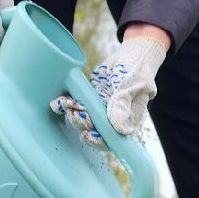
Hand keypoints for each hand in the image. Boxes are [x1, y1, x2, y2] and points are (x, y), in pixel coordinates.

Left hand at [50, 34, 167, 143]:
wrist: (131, 56)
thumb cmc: (138, 73)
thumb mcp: (132, 87)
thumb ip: (123, 105)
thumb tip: (118, 128)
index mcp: (126, 122)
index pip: (111, 140)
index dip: (98, 141)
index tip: (87, 135)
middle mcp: (111, 120)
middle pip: (93, 131)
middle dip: (81, 124)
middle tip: (74, 113)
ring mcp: (100, 110)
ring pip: (83, 119)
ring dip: (73, 114)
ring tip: (67, 103)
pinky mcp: (90, 99)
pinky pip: (77, 106)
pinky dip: (67, 104)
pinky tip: (60, 101)